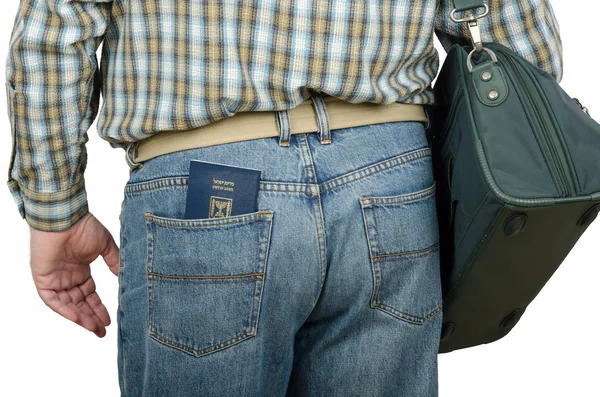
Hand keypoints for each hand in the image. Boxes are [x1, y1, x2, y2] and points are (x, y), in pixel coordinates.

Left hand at [29, 212, 119, 336]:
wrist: (65, 218)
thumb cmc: (83, 227)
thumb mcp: (105, 246)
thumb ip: (115, 262)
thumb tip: (126, 276)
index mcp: (80, 270)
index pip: (89, 295)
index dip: (99, 308)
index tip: (109, 320)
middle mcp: (67, 277)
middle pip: (79, 303)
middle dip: (91, 317)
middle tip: (102, 331)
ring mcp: (55, 279)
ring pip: (67, 305)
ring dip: (80, 317)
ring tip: (94, 328)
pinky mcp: (43, 280)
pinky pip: (53, 301)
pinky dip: (65, 310)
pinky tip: (79, 318)